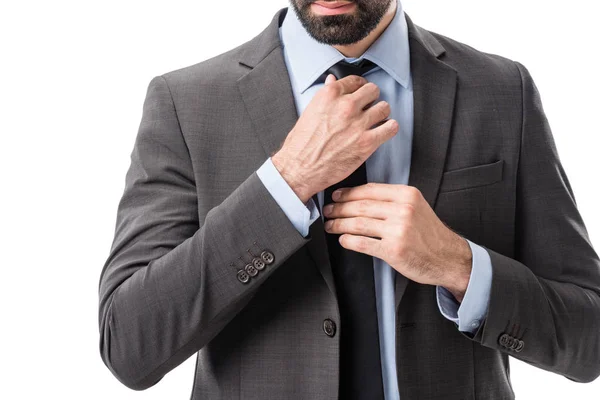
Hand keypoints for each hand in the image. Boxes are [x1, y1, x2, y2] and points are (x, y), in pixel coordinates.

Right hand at [271, 74, 398, 202]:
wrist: (300, 169)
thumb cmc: (300, 144)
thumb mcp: (309, 112)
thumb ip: (325, 96)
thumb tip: (332, 81)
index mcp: (329, 95)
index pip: (355, 81)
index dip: (359, 87)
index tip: (361, 93)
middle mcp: (345, 106)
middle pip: (373, 90)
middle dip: (371, 98)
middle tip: (369, 107)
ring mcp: (358, 124)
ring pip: (384, 108)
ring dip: (381, 114)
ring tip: (376, 120)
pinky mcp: (367, 142)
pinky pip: (390, 128)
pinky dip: (389, 129)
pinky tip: (383, 131)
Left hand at [322, 183, 472, 300]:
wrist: (448, 257)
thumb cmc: (429, 234)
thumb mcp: (415, 207)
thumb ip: (392, 200)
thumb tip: (359, 197)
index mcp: (407, 195)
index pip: (369, 190)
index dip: (348, 193)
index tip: (336, 196)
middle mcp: (403, 210)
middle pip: (360, 206)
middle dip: (339, 209)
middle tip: (328, 211)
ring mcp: (398, 230)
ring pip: (358, 224)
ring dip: (339, 225)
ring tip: (330, 226)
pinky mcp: (393, 250)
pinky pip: (362, 243)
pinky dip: (348, 241)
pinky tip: (343, 240)